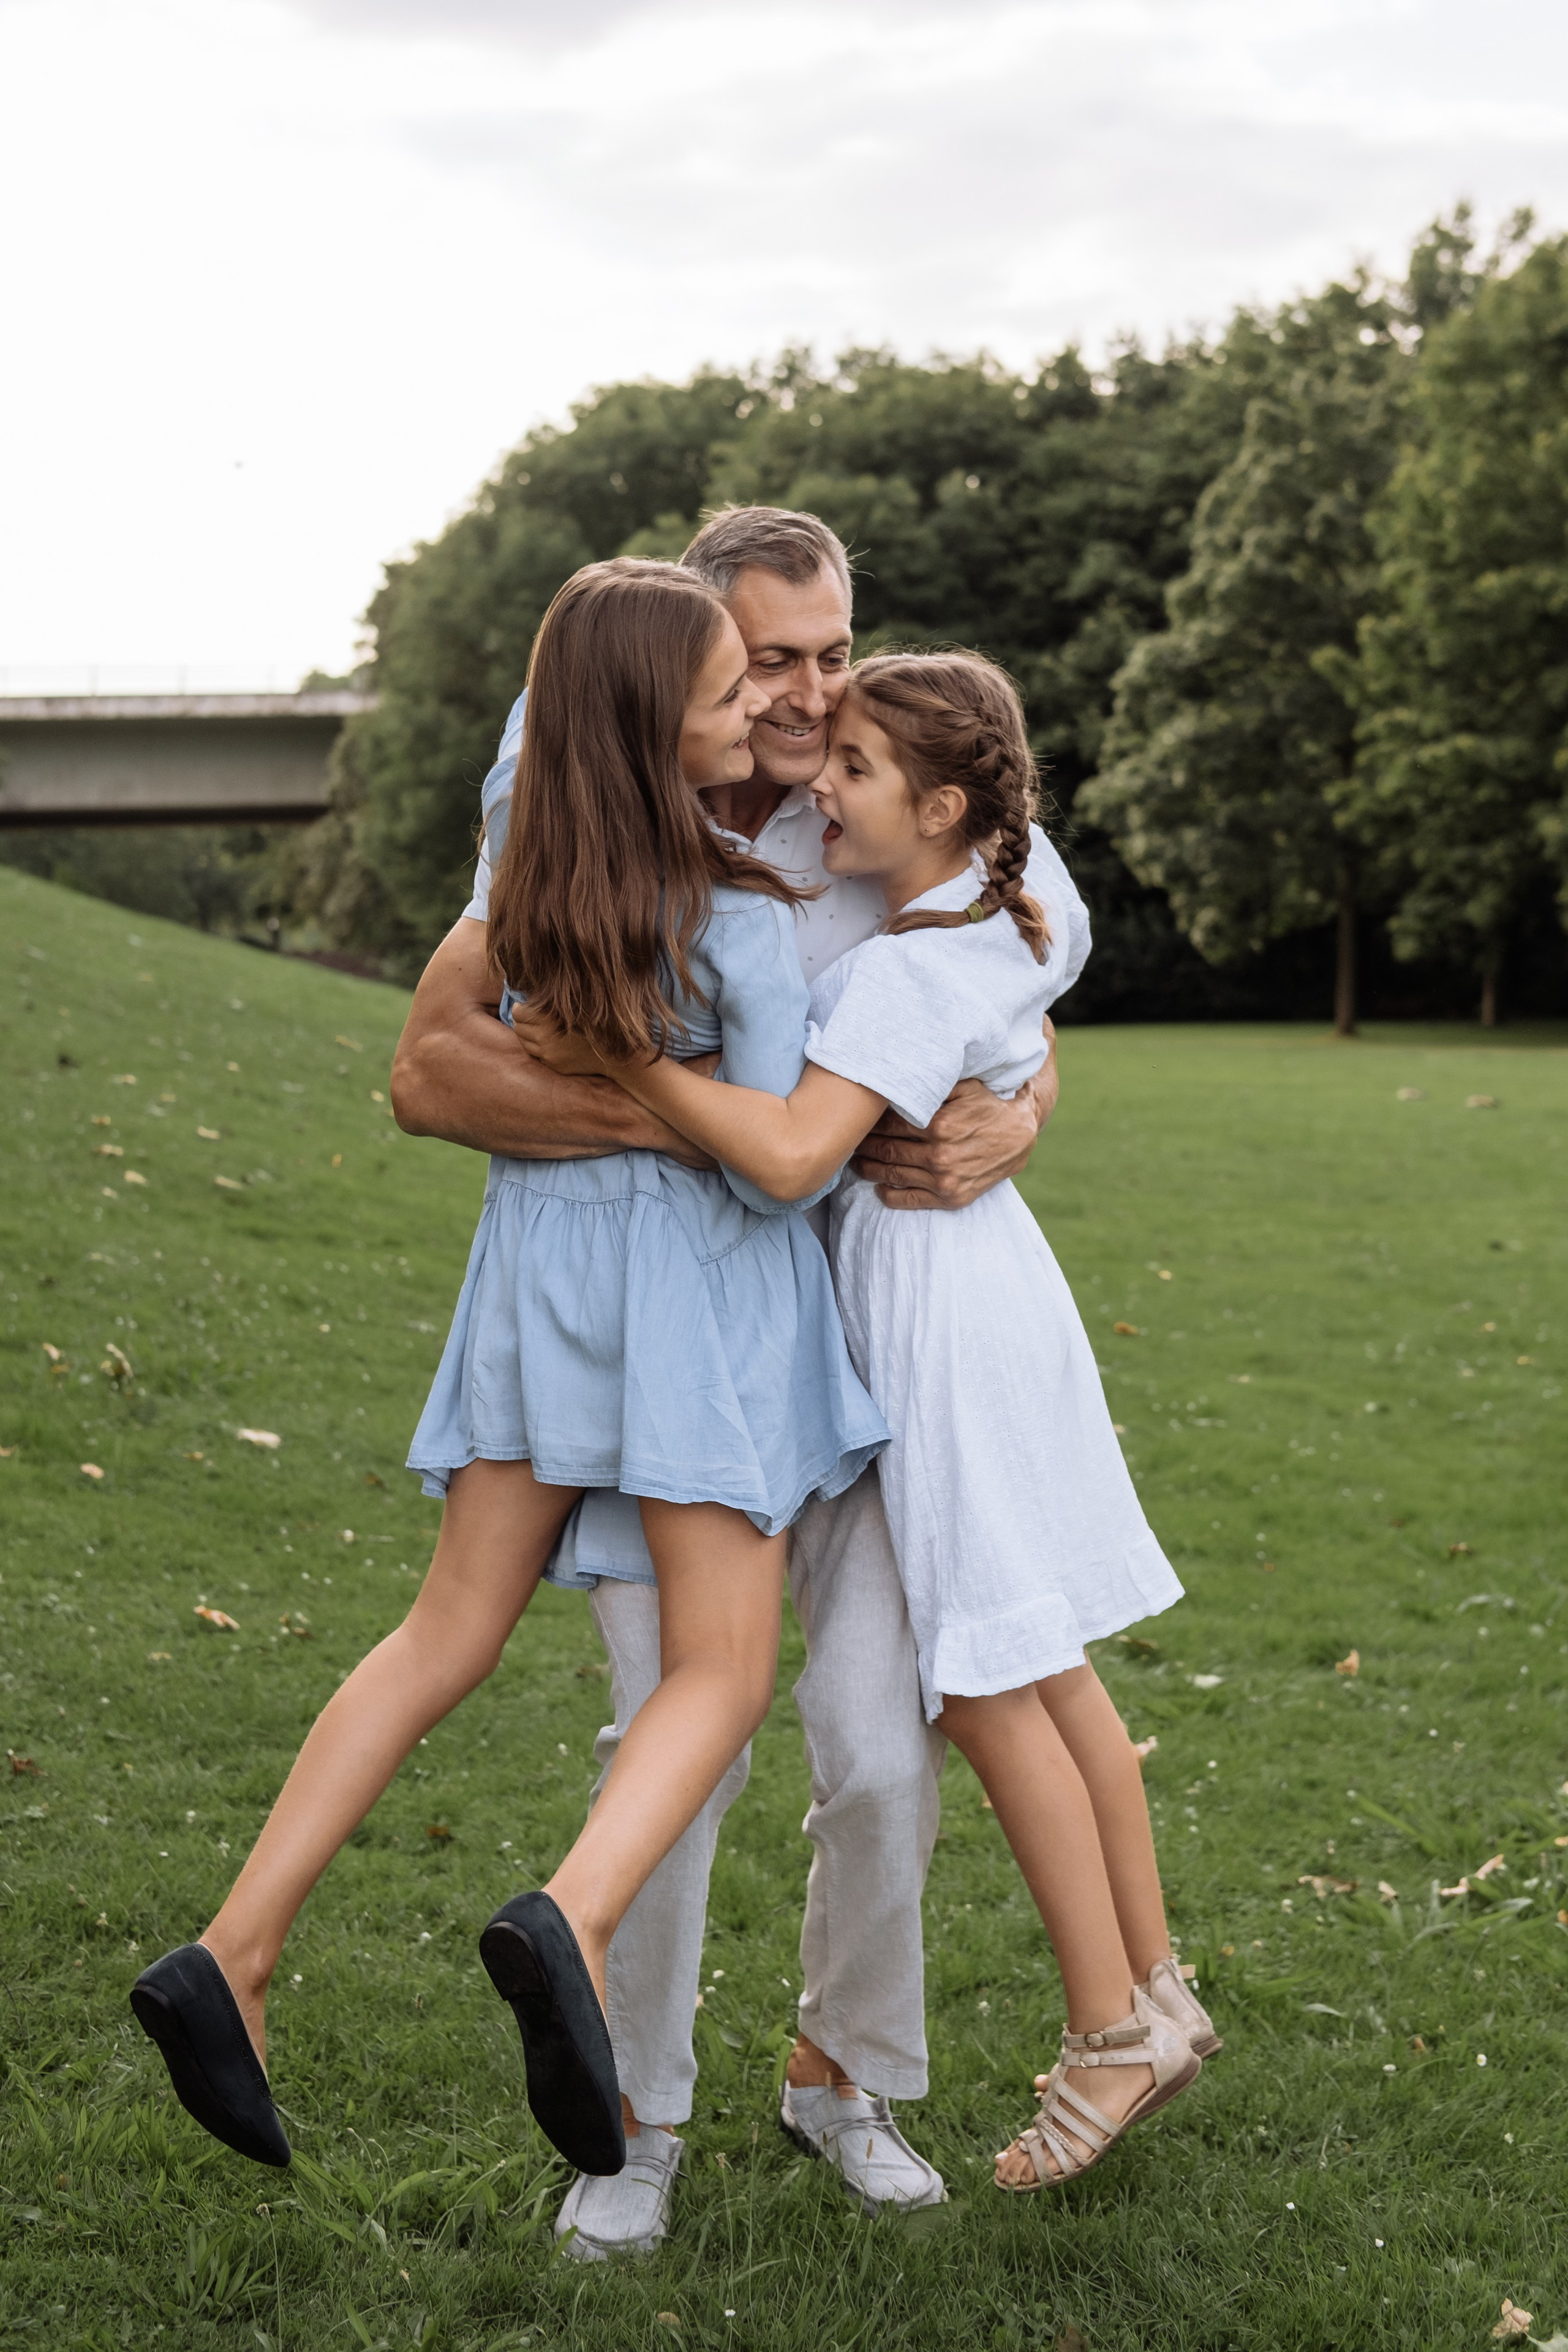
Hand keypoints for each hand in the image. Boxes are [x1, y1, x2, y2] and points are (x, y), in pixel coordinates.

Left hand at [510, 1002, 619, 1077]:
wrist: (613, 1052)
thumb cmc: (596, 1022)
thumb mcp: (573, 1006)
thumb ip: (552, 1002)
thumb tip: (529, 997)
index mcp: (549, 1018)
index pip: (518, 1012)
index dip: (521, 1009)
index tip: (526, 1007)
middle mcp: (545, 1037)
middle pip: (518, 1028)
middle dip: (523, 1022)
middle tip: (532, 1018)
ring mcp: (548, 1054)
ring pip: (524, 1043)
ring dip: (528, 1036)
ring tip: (541, 1030)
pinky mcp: (553, 1065)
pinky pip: (537, 1055)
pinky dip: (540, 1049)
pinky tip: (552, 1043)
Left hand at [850, 1076, 1040, 1209]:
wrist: (1019, 1136)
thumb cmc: (987, 1105)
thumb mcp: (963, 1086)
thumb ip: (932, 1083)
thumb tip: (895, 1076)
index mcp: (939, 1124)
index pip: (890, 1123)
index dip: (869, 1121)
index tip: (855, 1117)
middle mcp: (940, 1154)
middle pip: (887, 1149)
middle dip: (864, 1144)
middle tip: (847, 1139)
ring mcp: (945, 1179)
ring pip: (893, 1174)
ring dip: (869, 1169)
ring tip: (855, 1162)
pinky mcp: (951, 1198)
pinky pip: (911, 1200)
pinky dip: (890, 1196)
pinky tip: (878, 1189)